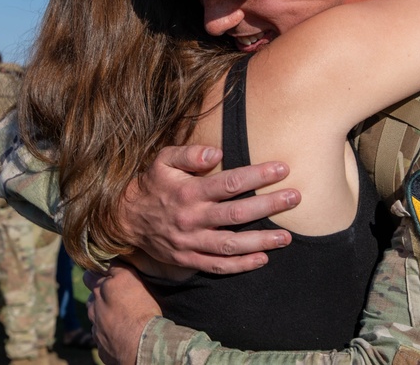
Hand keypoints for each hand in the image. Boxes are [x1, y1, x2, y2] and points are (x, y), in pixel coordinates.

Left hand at [86, 263, 158, 364]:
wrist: (141, 345)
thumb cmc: (141, 310)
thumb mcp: (132, 279)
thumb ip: (116, 268)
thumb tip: (108, 260)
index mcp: (101, 287)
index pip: (91, 273)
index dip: (98, 272)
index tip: (105, 272)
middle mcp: (94, 305)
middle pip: (91, 294)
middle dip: (98, 291)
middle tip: (115, 294)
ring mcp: (95, 326)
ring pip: (94, 314)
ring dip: (102, 312)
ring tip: (121, 315)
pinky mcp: (99, 344)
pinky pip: (102, 334)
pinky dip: (109, 332)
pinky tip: (122, 332)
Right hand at [120, 145, 300, 274]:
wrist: (124, 218)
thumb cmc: (151, 183)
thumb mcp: (163, 160)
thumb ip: (189, 153)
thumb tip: (216, 152)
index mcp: (189, 192)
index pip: (229, 183)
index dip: (258, 176)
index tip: (282, 168)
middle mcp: (192, 218)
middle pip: (237, 214)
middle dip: (269, 206)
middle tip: (295, 198)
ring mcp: (191, 242)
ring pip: (231, 245)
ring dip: (261, 241)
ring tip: (287, 237)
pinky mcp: (188, 260)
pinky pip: (218, 266)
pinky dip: (241, 265)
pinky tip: (263, 259)